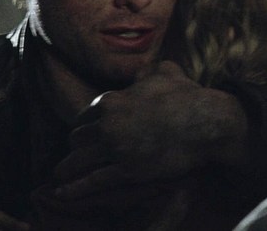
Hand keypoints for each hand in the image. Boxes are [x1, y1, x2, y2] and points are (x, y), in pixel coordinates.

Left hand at [53, 61, 248, 198]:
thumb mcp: (166, 74)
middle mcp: (108, 123)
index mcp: (112, 101)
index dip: (83, 129)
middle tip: (75, 159)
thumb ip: (149, 72)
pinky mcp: (127, 170)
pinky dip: (75, 189)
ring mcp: (116, 147)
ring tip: (58, 180)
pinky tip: (63, 194)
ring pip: (77, 161)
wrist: (208, 122)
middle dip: (76, 149)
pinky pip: (93, 182)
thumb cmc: (190, 96)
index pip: (84, 117)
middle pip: (77, 139)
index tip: (83, 139)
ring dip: (66, 170)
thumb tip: (145, 71)